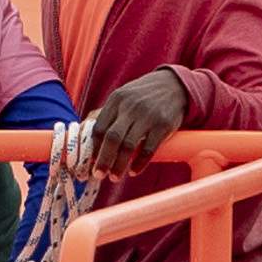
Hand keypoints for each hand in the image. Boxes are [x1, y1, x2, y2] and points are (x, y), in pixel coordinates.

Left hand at [77, 69, 193, 176]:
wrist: (175, 85)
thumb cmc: (144, 95)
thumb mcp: (124, 96)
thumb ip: (108, 113)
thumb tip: (86, 133)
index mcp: (116, 100)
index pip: (99, 127)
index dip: (94, 148)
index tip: (90, 162)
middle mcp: (130, 107)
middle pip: (111, 138)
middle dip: (103, 160)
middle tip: (98, 175)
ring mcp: (148, 116)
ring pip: (128, 146)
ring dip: (119, 165)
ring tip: (114, 177)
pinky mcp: (163, 125)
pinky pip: (148, 149)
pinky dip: (139, 163)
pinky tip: (133, 171)